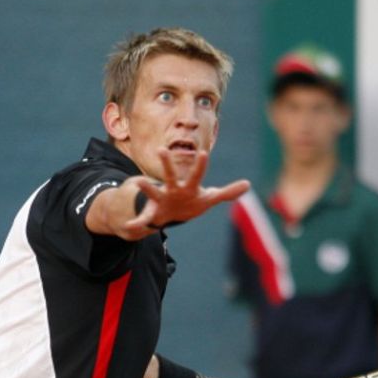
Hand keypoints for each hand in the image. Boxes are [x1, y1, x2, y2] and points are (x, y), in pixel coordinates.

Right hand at [124, 148, 249, 231]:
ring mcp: (161, 200)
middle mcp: (173, 189)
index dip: (200, 165)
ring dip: (146, 188)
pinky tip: (130, 227)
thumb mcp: (210, 198)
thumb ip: (228, 192)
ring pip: (153, 192)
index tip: (203, 153)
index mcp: (189, 187)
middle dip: (166, 164)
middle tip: (161, 150)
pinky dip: (137, 223)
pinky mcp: (152, 213)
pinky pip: (144, 219)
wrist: (170, 213)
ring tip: (138, 181)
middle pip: (170, 175)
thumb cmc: (191, 201)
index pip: (196, 174)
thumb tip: (248, 184)